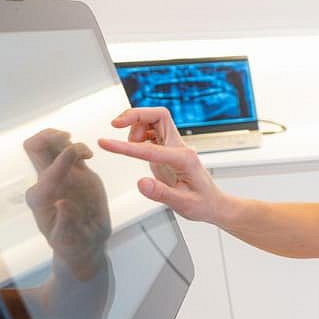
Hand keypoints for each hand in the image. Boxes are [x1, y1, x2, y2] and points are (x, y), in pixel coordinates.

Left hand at [22, 129, 110, 278]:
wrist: (83, 243)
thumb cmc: (73, 243)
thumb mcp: (68, 240)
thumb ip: (65, 222)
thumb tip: (62, 203)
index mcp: (41, 198)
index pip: (49, 171)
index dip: (65, 159)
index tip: (85, 155)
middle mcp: (46, 183)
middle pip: (35, 147)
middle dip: (48, 137)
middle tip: (67, 138)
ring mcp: (60, 176)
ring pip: (50, 145)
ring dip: (65, 140)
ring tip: (86, 154)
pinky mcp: (75, 174)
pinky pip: (69, 152)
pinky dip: (77, 147)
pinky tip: (89, 156)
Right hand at [97, 107, 224, 222]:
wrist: (213, 203)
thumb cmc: (202, 204)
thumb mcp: (182, 204)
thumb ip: (161, 193)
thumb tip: (141, 183)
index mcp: (184, 159)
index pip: (149, 148)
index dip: (124, 146)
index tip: (104, 143)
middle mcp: (180, 148)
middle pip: (159, 115)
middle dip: (135, 114)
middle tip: (114, 124)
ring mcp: (175, 146)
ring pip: (155, 119)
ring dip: (136, 125)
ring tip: (130, 145)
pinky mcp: (169, 149)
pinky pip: (153, 130)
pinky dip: (139, 132)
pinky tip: (136, 146)